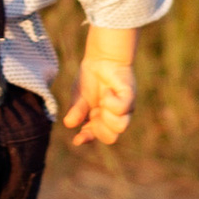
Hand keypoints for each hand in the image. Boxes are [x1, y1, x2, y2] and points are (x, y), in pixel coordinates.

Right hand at [64, 34, 136, 149]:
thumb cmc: (90, 79)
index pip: (95, 136)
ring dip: (107, 117)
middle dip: (99, 129)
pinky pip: (122, 109)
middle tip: (93, 114)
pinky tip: (107, 91)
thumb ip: (77, 111)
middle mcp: (113, 118)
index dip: (87, 139)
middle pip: (110, 137)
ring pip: (120, 127)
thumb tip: (68, 124)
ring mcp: (123, 110)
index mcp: (99, 121)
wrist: (101, 59)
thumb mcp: (79, 97)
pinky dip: (110, 102)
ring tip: (101, 103)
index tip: (78, 140)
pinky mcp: (129, 98)